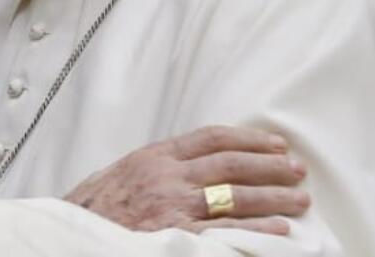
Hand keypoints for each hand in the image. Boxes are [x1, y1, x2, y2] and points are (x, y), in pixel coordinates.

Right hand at [64, 125, 310, 234]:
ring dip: (275, 197)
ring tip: (301, 199)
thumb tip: (186, 162)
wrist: (73, 236)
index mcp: (153, 156)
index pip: (211, 137)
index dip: (249, 139)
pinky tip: (281, 230)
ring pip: (237, 196)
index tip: (275, 143)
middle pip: (231, 164)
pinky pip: (227, 232)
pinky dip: (258, 230)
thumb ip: (152, 166)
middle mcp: (167, 176)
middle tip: (298, 170)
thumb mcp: (118, 174)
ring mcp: (174, 207)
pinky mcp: (178, 237)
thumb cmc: (92, 209)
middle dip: (271, 165)